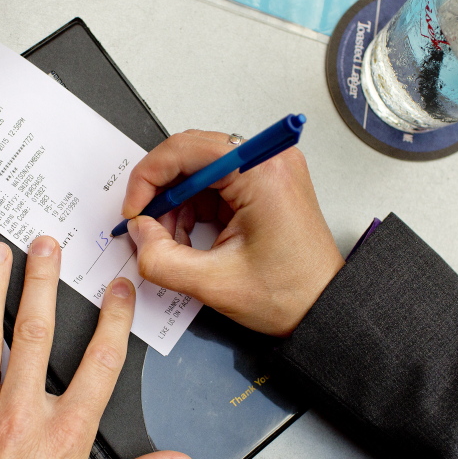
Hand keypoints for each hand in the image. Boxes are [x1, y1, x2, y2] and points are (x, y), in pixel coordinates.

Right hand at [121, 130, 343, 336]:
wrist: (322, 309)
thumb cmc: (291, 294)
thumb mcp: (214, 283)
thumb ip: (161, 258)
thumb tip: (137, 233)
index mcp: (261, 172)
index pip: (186, 149)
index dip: (149, 178)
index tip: (134, 210)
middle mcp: (267, 161)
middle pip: (190, 156)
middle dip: (162, 195)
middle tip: (147, 228)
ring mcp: (267, 170)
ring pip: (198, 172)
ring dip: (176, 205)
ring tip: (174, 243)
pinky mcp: (263, 185)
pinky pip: (213, 185)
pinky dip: (193, 210)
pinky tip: (190, 239)